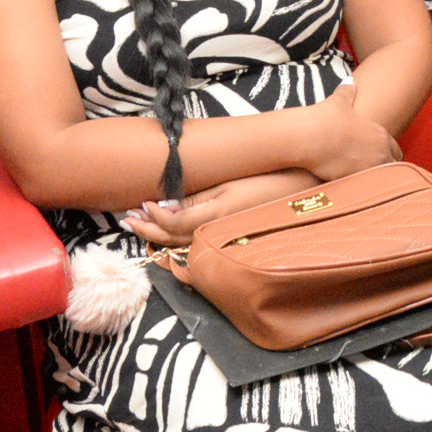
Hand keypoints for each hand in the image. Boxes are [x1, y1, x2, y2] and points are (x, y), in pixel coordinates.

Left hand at [125, 169, 322, 248]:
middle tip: (128, 219)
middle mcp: (218, 235)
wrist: (304, 192)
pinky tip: (170, 240)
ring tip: (141, 228)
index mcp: (216, 216)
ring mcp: (226, 242)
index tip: (139, 205)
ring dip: (159, 239)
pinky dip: (179, 246)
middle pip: (172, 241)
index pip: (172, 225)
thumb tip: (166, 206)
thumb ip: (198, 198)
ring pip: (184, 249)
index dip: (152, 218)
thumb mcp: (229, 184)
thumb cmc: (268, 181)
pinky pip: (198, 250)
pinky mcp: (233, 243)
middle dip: (148, 231)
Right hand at [300, 92, 402, 180]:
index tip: (383, 156)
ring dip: (377, 179)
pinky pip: (367, 188)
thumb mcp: (338, 102)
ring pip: (384, 179)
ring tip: (367, 182)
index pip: (395, 148)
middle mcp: (379, 152)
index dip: (390, 153)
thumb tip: (350, 80)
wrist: (310, 137)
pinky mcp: (356, 180)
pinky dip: (363, 187)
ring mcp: (370, 167)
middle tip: (378, 172)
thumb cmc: (325, 117)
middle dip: (388, 168)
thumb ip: (347, 92)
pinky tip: (354, 188)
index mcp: (379, 134)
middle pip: (394, 165)